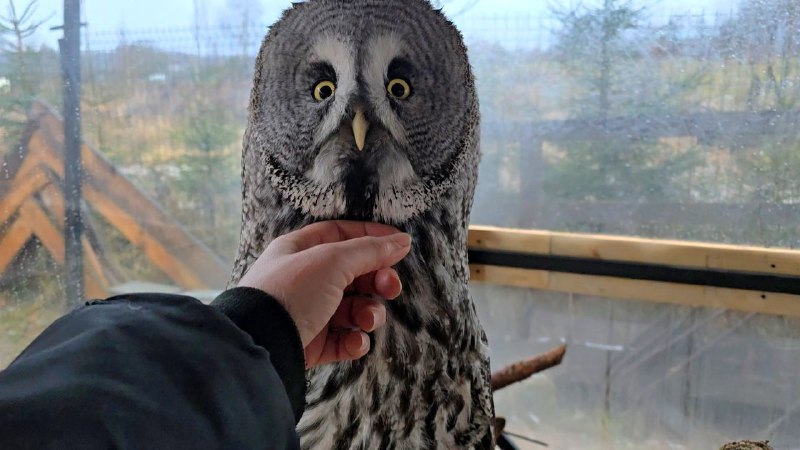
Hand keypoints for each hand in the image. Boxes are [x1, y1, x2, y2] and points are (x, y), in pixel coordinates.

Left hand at [237, 221, 410, 367]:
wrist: (260, 344)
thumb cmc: (290, 292)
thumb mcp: (332, 261)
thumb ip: (370, 250)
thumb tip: (402, 240)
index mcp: (300, 250)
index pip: (341, 234)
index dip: (371, 237)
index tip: (400, 245)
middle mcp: (304, 279)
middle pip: (354, 273)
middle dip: (377, 281)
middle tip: (391, 288)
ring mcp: (309, 313)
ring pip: (354, 309)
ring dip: (369, 314)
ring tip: (366, 320)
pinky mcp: (312, 344)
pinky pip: (344, 340)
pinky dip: (355, 341)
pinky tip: (354, 342)